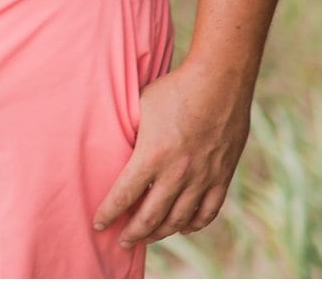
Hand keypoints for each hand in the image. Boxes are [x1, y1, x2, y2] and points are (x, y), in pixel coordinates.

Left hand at [93, 61, 252, 246]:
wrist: (219, 81)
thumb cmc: (174, 89)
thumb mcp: (140, 107)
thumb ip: (131, 133)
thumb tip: (116, 146)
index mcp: (152, 155)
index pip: (124, 195)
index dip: (109, 213)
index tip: (98, 224)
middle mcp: (178, 173)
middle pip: (151, 216)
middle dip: (133, 232)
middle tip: (122, 241)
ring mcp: (203, 177)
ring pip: (179, 219)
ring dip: (160, 232)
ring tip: (147, 237)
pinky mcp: (222, 175)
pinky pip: (208, 211)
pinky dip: (194, 224)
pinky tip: (183, 227)